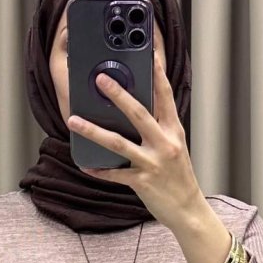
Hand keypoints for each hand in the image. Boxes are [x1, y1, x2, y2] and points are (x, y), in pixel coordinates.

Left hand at [67, 49, 202, 229]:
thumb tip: (134, 108)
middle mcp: (165, 144)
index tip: (148, 51)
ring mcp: (153, 163)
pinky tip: (85, 164)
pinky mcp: (142, 182)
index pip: (165, 95)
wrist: (188, 210)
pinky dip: (99, 170)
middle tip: (100, 78)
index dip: (157, 72)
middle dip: (118, 94)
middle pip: (139, 113)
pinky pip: (115, 174)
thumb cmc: (178, 177)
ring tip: (74, 120)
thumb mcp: (175, 146)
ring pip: (119, 143)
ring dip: (93, 131)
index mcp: (174, 130)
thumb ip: (159, 127)